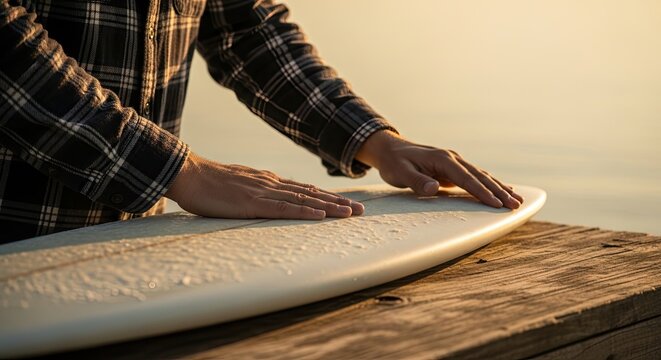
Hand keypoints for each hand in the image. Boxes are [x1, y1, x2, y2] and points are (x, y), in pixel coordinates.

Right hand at [166, 152, 363, 219]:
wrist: (188, 173)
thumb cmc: (208, 183)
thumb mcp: (238, 185)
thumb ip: (255, 191)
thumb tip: (267, 199)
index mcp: (268, 181)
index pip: (304, 190)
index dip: (327, 197)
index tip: (345, 204)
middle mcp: (271, 184)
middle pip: (311, 194)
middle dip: (337, 203)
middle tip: (360, 210)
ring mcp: (264, 192)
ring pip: (304, 201)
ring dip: (329, 208)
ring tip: (350, 214)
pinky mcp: (253, 203)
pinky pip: (284, 209)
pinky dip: (305, 212)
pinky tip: (321, 216)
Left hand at [356, 130, 522, 208]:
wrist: (390, 149)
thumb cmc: (394, 163)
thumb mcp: (400, 173)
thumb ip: (416, 181)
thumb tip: (435, 188)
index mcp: (442, 159)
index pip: (466, 178)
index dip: (482, 192)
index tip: (497, 204)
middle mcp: (452, 158)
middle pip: (480, 176)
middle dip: (499, 191)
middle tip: (516, 205)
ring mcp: (454, 162)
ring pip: (481, 175)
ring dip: (499, 188)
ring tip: (517, 200)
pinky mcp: (452, 167)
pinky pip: (475, 176)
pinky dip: (490, 184)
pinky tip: (503, 190)